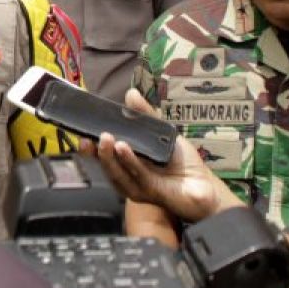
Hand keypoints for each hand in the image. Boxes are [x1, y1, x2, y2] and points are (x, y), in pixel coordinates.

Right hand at [86, 89, 239, 222]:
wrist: (206, 186)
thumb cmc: (183, 163)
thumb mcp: (162, 132)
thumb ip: (145, 115)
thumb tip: (130, 93)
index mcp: (126, 164)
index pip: (104, 157)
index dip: (91, 148)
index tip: (82, 135)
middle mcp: (128, 177)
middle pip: (107, 166)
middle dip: (97, 152)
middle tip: (92, 136)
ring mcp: (139, 188)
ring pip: (118, 174)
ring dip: (110, 157)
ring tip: (106, 139)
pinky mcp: (153, 194)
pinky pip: (139, 177)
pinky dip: (130, 162)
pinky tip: (124, 149)